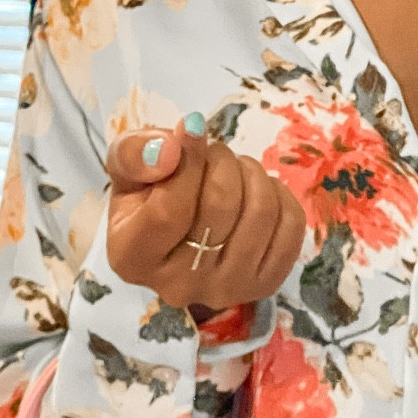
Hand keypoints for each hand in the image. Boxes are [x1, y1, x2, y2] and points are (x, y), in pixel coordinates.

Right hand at [105, 125, 306, 311]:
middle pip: (221, 204)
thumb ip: (134, 154)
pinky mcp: (264, 285)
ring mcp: (225, 290)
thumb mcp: (127, 169)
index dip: (189, 160)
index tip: (193, 127)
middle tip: (213, 153)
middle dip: (222, 160)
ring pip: (260, 211)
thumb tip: (171, 149)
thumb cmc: (148, 196)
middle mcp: (177, 284)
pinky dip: (278, 194)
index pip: (170, 209)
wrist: (177, 234)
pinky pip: (291, 225)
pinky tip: (254, 192)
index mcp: (132, 258)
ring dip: (250, 173)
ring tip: (233, 169)